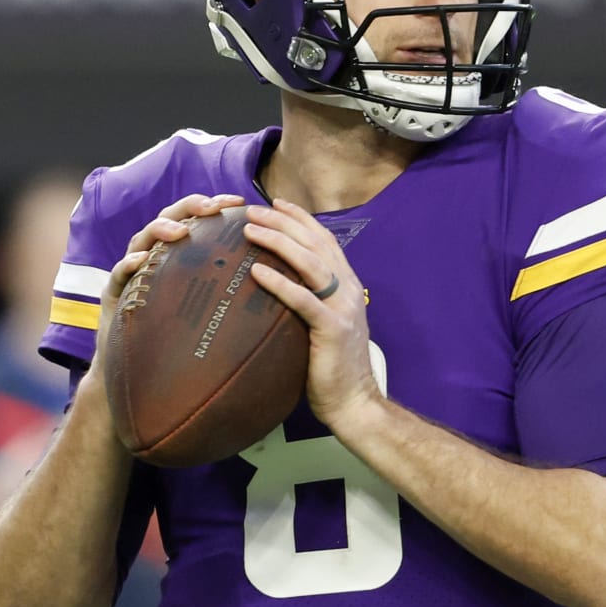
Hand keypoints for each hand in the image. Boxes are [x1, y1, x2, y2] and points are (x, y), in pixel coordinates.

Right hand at [90, 193, 247, 389]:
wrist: (140, 371)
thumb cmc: (181, 337)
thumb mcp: (210, 308)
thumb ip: (234, 290)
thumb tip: (283, 282)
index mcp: (178, 254)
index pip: (197, 221)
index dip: (216, 205)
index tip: (240, 201)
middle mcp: (154, 255)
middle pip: (170, 218)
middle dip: (190, 207)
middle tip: (211, 208)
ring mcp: (131, 271)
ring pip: (142, 239)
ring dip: (160, 230)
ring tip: (179, 232)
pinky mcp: (113, 292)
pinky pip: (117, 274)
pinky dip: (128, 264)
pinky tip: (140, 261)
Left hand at [243, 199, 381, 431]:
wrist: (355, 404)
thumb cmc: (332, 370)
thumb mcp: (323, 327)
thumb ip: (310, 303)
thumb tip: (276, 287)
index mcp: (348, 287)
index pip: (324, 241)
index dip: (301, 219)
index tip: (276, 203)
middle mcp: (349, 290)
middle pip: (316, 243)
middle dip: (283, 221)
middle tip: (253, 211)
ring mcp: (344, 308)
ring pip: (311, 262)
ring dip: (279, 241)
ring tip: (250, 230)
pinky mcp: (333, 329)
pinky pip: (303, 299)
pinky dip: (279, 281)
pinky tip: (256, 270)